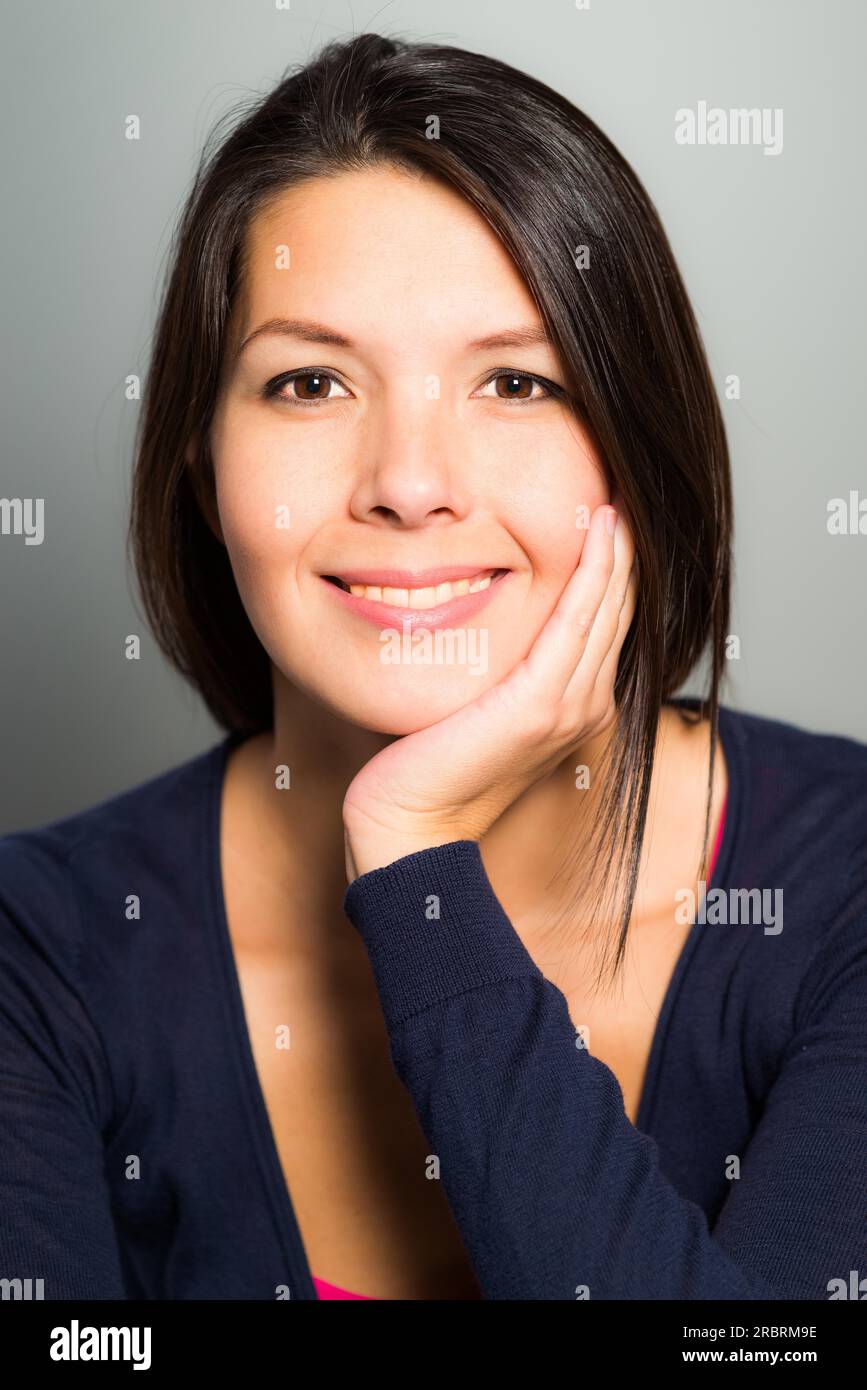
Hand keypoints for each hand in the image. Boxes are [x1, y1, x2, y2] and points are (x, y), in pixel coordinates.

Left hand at [342, 498, 637, 881]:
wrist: (409, 827)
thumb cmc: (428, 768)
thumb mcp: (472, 706)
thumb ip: (495, 666)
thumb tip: (483, 618)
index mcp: (575, 704)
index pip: (603, 618)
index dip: (610, 564)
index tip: (605, 510)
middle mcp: (586, 704)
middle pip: (616, 606)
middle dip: (621, 546)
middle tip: (622, 483)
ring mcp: (571, 704)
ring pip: (607, 606)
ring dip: (616, 547)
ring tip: (617, 492)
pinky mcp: (542, 703)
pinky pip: (579, 620)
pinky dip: (594, 571)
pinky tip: (600, 529)